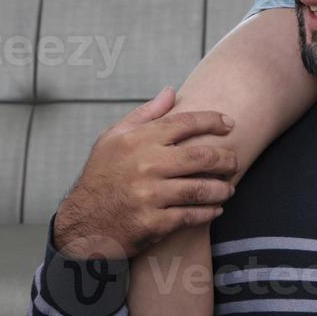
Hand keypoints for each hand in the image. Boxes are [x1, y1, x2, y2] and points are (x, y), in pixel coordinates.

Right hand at [52, 86, 237, 260]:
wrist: (82, 224)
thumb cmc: (101, 176)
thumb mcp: (112, 139)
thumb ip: (145, 115)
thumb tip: (171, 91)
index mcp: (138, 141)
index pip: (185, 123)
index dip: (212, 121)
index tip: (229, 124)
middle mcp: (146, 165)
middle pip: (202, 156)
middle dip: (226, 158)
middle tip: (235, 161)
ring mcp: (150, 195)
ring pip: (201, 188)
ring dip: (222, 189)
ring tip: (229, 188)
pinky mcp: (152, 223)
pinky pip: (191, 215)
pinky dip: (208, 212)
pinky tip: (216, 209)